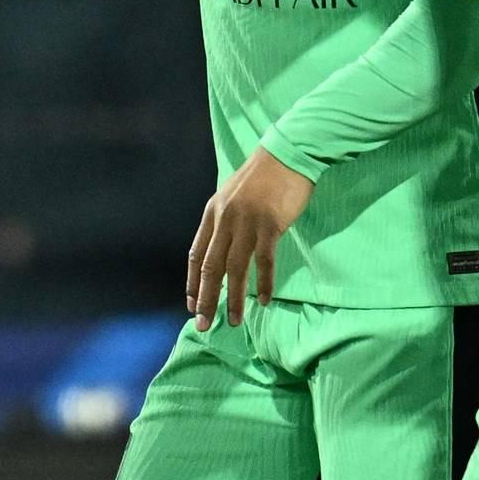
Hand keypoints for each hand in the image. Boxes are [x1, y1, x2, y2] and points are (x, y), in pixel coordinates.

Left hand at [186, 147, 314, 330]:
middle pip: (210, 267)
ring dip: (233, 298)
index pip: (195, 255)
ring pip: (235, 269)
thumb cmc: (263, 177)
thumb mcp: (233, 196)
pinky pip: (264, 261)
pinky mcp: (269, 225)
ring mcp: (247, 222)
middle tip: (203, 324)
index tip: (192, 305)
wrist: (286, 154)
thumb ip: (224, 220)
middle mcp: (225, 219)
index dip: (193, 282)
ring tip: (233, 321)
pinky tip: (263, 300)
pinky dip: (263, 283)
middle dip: (205, 299)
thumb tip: (221, 249)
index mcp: (213, 213)